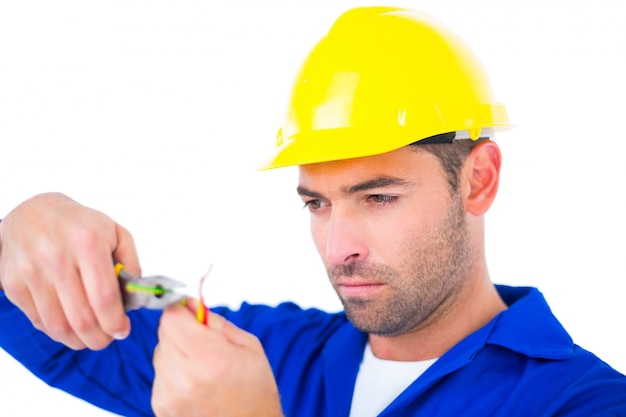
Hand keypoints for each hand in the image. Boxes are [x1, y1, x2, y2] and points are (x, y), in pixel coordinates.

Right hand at [0, 192, 138, 349]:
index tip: (122, 330)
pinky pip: (39, 321)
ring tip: (91, 338)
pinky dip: (57, 332)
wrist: (32, 212)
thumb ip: (131, 263)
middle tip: (108, 339)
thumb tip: (135, 296)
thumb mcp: (115, 232)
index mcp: (88, 243)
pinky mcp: (14, 284)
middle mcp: (57, 258)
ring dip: (78, 340)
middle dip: (99, 338)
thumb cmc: (79, 224)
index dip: (115, 323)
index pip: (104, 298)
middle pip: (81, 318)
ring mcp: (31, 273)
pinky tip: (70, 326)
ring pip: (58, 326)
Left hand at [152, 302, 283, 416]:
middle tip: (203, 342)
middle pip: (164, 334)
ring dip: (176, 352)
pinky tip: (195, 384)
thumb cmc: (255, 392)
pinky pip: (160, 375)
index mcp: (211, 358)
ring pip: (160, 354)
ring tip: (201, 368)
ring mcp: (169, 396)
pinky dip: (173, 373)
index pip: (172, 318)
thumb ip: (216, 322)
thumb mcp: (248, 346)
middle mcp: (185, 378)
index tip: (191, 313)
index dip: (181, 310)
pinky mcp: (161, 408)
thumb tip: (192, 304)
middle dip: (181, 331)